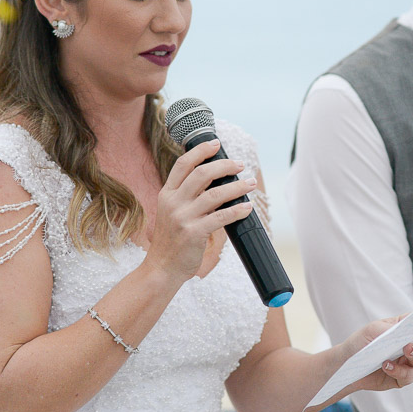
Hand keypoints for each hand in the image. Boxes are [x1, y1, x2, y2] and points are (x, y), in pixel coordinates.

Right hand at [145, 139, 254, 281]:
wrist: (162, 267)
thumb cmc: (171, 240)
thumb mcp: (172, 212)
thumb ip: (187, 196)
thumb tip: (216, 181)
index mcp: (167, 194)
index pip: (183, 164)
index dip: (200, 151)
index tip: (216, 144)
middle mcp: (173, 202)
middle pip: (201, 174)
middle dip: (224, 165)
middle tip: (240, 165)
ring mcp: (182, 217)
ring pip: (215, 194)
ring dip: (237, 187)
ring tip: (250, 184)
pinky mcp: (193, 233)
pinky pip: (220, 217)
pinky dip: (236, 210)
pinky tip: (247, 207)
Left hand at [349, 307, 412, 392]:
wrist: (347, 366)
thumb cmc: (361, 342)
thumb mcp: (372, 330)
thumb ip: (390, 330)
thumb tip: (403, 334)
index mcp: (404, 328)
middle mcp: (410, 344)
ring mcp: (407, 362)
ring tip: (406, 348)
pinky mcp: (401, 378)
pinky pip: (408, 376)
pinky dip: (398, 370)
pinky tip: (386, 365)